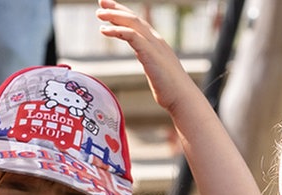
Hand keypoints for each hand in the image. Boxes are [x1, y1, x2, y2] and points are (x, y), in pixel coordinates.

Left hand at [96, 0, 201, 116]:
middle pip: (134, 18)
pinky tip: (104, 30)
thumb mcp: (157, 69)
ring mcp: (154, 45)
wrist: (182, 97)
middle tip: (101, 1)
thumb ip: (150, 61)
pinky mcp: (150, 54)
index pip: (138, 22)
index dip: (123, 12)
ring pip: (132, 23)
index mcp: (157, 43)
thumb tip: (147, 64)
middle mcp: (155, 40)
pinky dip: (117, 31)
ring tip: (99, 14)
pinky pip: (131, 36)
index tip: (109, 7)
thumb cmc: (170, 89)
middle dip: (116, 8)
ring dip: (114, 17)